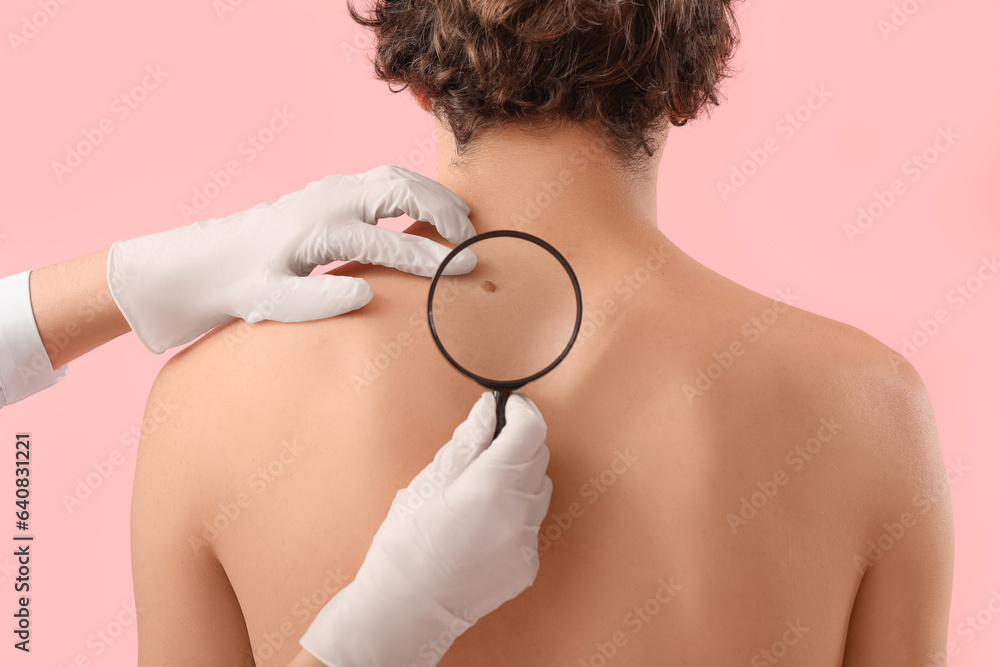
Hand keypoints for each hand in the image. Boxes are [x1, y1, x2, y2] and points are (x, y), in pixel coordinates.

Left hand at [106, 165, 476, 352]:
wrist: (211, 260)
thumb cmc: (243, 286)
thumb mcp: (270, 303)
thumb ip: (315, 301)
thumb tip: (364, 296)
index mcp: (319, 231)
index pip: (390, 243)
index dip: (431, 258)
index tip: (464, 269)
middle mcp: (329, 201)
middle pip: (400, 189)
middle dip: (443, 210)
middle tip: (471, 238)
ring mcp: (331, 190)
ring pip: (395, 176)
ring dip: (432, 194)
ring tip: (462, 221)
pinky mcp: (332, 191)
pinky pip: (383, 179)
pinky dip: (414, 189)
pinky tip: (430, 209)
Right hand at [299, 391, 552, 666]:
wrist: (405, 610)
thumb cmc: (406, 545)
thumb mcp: (428, 482)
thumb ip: (466, 443)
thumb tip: (487, 410)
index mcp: (491, 486)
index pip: (530, 430)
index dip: (521, 411)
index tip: (508, 405)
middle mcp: (518, 513)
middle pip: (538, 458)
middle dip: (517, 443)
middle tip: (487, 445)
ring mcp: (526, 542)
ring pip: (538, 491)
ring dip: (518, 480)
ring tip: (479, 491)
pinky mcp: (527, 565)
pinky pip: (531, 525)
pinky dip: (514, 515)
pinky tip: (481, 525)